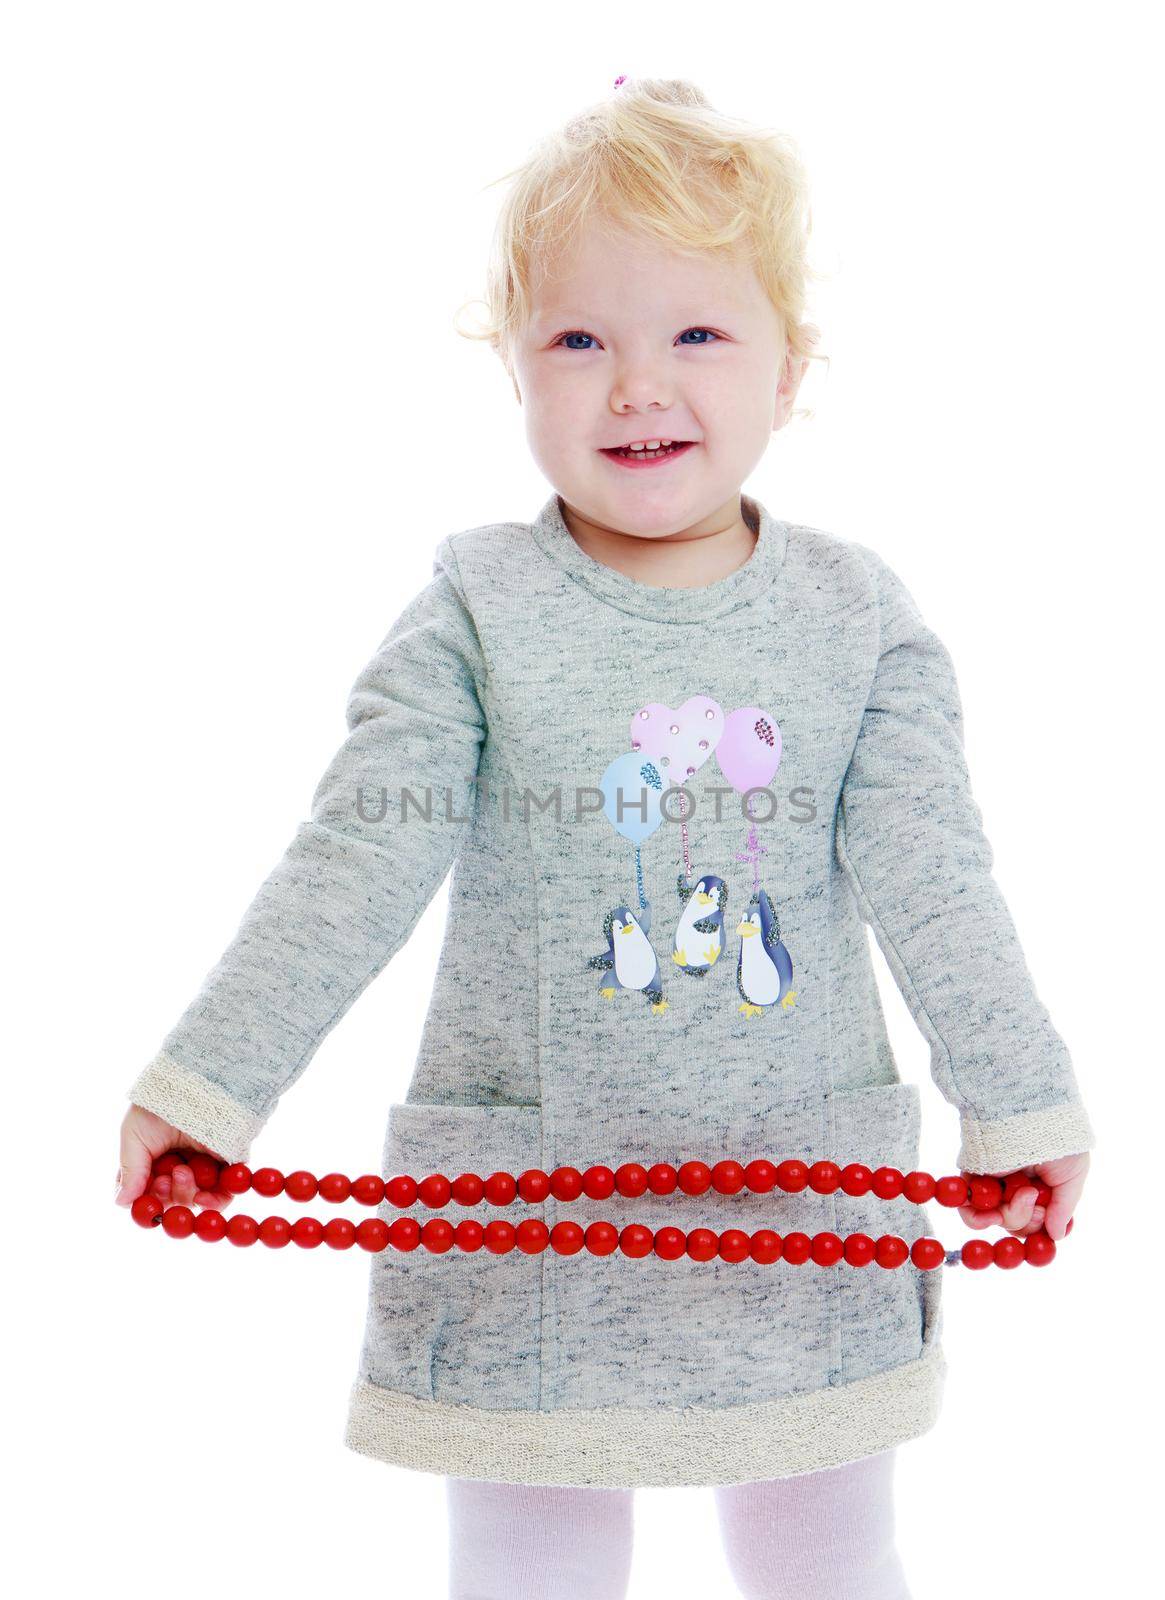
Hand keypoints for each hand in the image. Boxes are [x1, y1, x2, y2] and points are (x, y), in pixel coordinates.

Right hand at [115, 1103, 236, 1212]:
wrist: (191, 1082)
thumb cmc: (158, 1106)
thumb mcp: (134, 1137)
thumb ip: (130, 1171)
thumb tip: (121, 1202)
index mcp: (154, 1163)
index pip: (149, 1197)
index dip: (146, 1203)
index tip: (143, 1198)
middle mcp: (180, 1167)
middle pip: (174, 1202)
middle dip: (167, 1196)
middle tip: (165, 1178)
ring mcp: (205, 1166)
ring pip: (196, 1199)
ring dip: (185, 1195)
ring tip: (181, 1171)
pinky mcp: (228, 1162)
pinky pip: (225, 1193)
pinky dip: (214, 1202)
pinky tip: (202, 1197)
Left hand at [958, 1151, 1089, 1241]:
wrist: (1034, 1116)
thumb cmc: (1059, 1141)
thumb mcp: (1072, 1176)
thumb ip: (1064, 1208)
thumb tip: (1056, 1236)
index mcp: (1039, 1190)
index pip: (1035, 1224)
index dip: (1041, 1229)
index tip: (1049, 1221)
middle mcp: (1014, 1189)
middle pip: (1016, 1226)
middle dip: (1029, 1219)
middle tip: (1034, 1194)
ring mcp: (993, 1185)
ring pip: (997, 1220)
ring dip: (1013, 1215)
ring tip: (1024, 1191)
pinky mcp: (973, 1178)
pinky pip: (969, 1209)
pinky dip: (980, 1218)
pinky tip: (994, 1213)